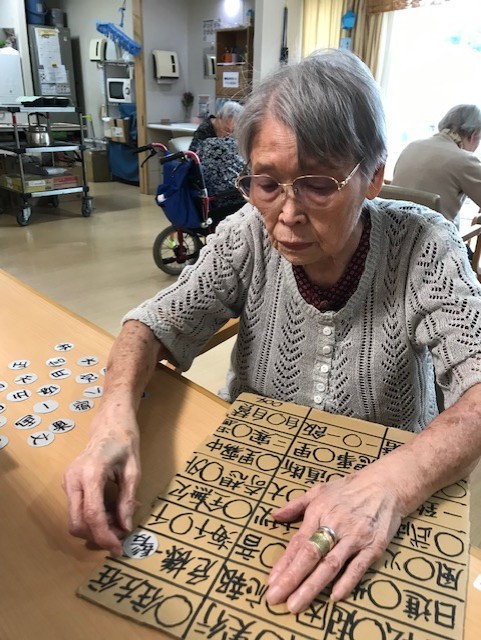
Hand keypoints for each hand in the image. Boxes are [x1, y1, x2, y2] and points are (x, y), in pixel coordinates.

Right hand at [62, 405, 139, 555]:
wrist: (109, 423)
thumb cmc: (124, 442)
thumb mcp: (133, 471)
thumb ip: (127, 500)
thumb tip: (126, 527)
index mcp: (91, 473)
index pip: (92, 515)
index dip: (105, 536)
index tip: (118, 548)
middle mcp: (73, 479)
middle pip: (77, 522)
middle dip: (98, 535)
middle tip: (120, 534)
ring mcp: (67, 481)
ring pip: (76, 518)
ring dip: (96, 526)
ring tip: (119, 517)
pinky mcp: (68, 483)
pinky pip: (77, 508)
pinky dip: (93, 516)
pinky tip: (110, 507)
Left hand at [266, 466, 405, 612]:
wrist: (386, 485)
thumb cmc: (349, 488)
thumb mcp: (319, 490)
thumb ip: (296, 505)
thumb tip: (273, 516)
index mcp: (320, 511)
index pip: (298, 541)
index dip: (284, 562)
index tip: (271, 581)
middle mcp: (336, 525)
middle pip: (311, 555)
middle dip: (292, 578)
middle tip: (276, 598)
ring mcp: (355, 537)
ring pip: (331, 565)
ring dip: (312, 586)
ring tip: (296, 604)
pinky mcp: (373, 546)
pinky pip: (358, 567)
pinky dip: (346, 582)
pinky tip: (334, 596)